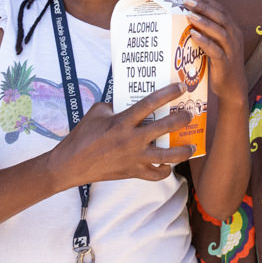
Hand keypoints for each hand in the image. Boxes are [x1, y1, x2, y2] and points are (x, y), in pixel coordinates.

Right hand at [49, 82, 193, 187]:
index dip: (168, 94)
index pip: (150, 103)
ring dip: (183, 151)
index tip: (181, 87)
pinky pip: (156, 175)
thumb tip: (132, 101)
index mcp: (122, 122)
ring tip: (191, 146)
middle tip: (189, 114)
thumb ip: (117, 105)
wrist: (70, 165)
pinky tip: (168, 165)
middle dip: (181, 120)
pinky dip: (165, 171)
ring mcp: (134, 158)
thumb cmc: (83, 136)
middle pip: (165, 128)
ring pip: (167, 156)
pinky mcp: (133, 172)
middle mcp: (131, 140)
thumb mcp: (98, 112)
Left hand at [182, 0, 247, 106]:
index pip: (221, 10)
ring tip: (190, 15)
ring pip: (220, 32)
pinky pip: (216, 50)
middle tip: (188, 0)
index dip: (207, 1)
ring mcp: (231, 50)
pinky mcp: (226, 63)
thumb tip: (189, 16)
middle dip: (204, 7)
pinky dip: (205, 42)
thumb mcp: (217, 43)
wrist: (233, 87)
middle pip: (221, 17)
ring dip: (205, 22)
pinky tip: (194, 35)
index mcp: (233, 30)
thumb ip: (208, 31)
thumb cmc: (221, 63)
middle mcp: (235, 37)